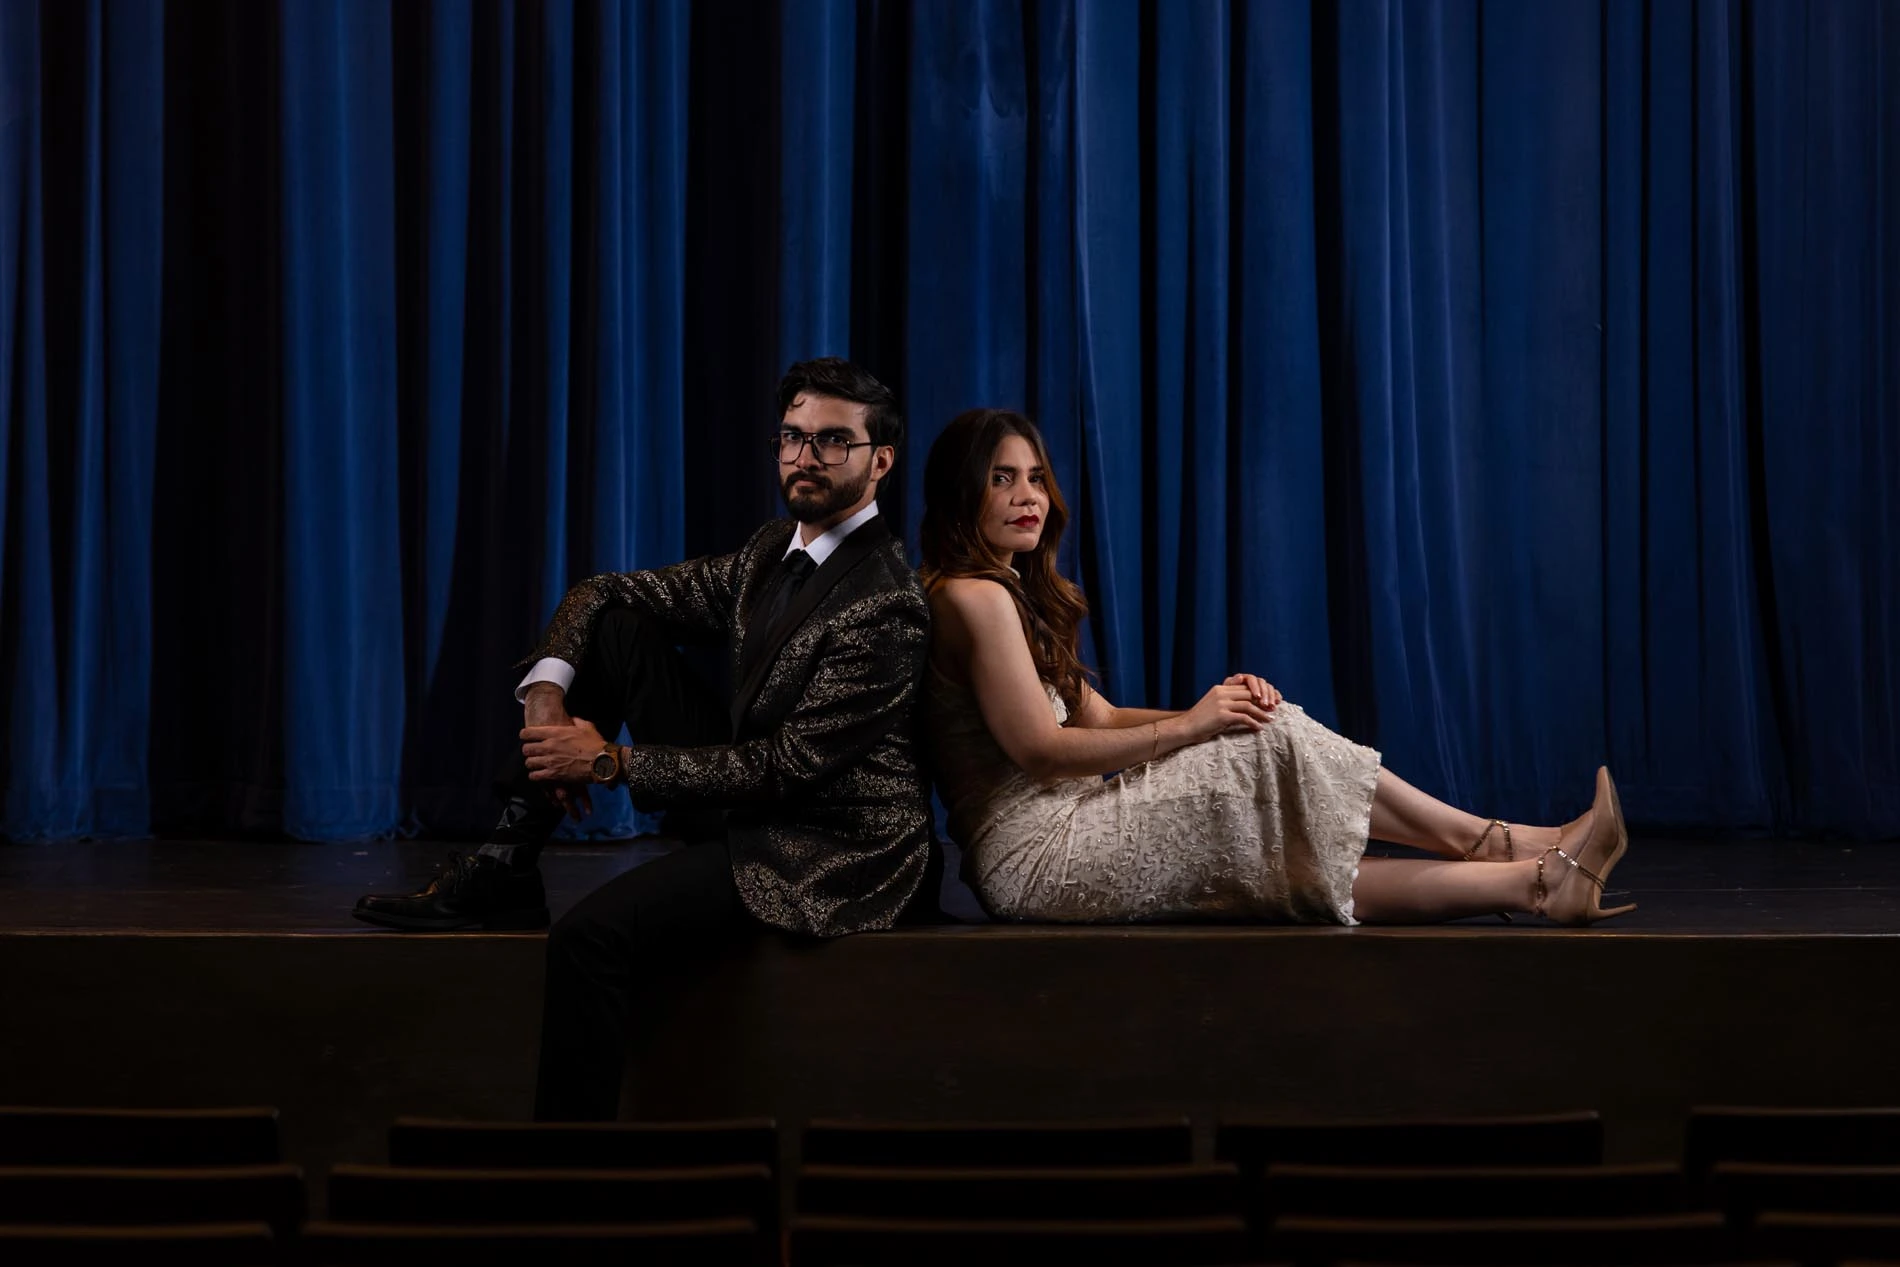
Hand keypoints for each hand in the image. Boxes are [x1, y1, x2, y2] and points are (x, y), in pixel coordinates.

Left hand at [522, 685, 588, 816]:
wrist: (602, 761)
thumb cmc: (595, 743)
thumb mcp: (586, 726)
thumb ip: (576, 721)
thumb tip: (572, 719)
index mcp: (555, 733)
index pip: (528, 733)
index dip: (525, 735)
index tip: (527, 737)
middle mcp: (548, 746)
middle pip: (526, 749)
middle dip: (528, 751)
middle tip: (534, 752)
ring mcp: (550, 761)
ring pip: (529, 763)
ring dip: (532, 764)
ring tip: (537, 764)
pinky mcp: (553, 775)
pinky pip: (535, 776)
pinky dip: (535, 776)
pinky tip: (540, 775)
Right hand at [1181, 682, 1274, 742]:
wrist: (1185, 728)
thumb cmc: (1200, 720)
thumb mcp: (1214, 704)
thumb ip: (1227, 700)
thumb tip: (1245, 703)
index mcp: (1220, 688)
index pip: (1244, 687)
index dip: (1258, 694)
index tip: (1268, 702)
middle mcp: (1221, 693)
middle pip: (1249, 694)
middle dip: (1264, 702)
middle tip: (1273, 710)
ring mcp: (1221, 704)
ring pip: (1249, 705)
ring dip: (1262, 713)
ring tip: (1270, 720)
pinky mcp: (1222, 716)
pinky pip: (1243, 718)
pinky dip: (1253, 723)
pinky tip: (1259, 728)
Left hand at [1224, 673, 1281, 710]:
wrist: (1224, 713)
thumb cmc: (1223, 704)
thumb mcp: (1225, 695)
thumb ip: (1231, 685)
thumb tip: (1240, 677)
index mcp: (1242, 679)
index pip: (1251, 679)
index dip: (1255, 687)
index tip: (1257, 697)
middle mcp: (1252, 682)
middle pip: (1262, 683)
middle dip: (1264, 694)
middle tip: (1265, 705)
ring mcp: (1260, 688)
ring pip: (1269, 687)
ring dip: (1271, 696)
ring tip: (1271, 707)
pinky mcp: (1267, 695)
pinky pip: (1274, 692)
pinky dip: (1276, 696)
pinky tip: (1278, 702)